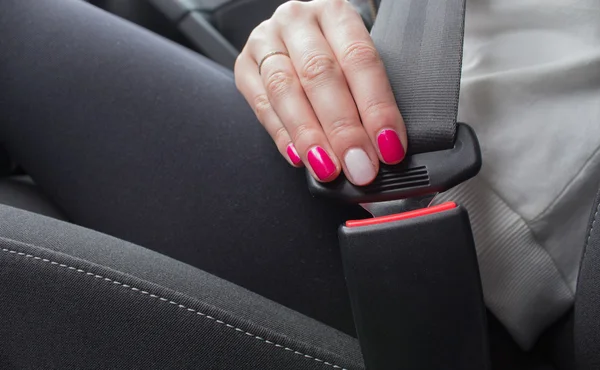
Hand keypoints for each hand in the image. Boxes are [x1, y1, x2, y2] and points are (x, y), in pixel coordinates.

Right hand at [235, 0, 406, 185]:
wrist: (297, 37)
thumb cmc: (335, 52)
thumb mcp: (356, 58)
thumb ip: (368, 94)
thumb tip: (385, 145)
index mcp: (335, 12)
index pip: (360, 60)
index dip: (376, 107)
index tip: (388, 146)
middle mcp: (298, 21)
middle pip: (319, 75)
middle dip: (342, 128)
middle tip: (359, 165)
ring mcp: (265, 40)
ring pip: (285, 90)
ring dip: (309, 135)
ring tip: (328, 168)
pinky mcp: (244, 66)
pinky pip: (262, 105)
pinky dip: (282, 136)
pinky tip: (299, 157)